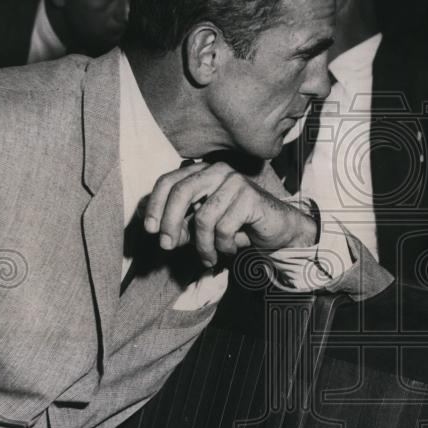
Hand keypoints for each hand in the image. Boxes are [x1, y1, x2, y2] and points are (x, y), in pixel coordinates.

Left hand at [142, 161, 316, 267]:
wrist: (276, 229)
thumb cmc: (237, 224)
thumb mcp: (202, 224)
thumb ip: (179, 221)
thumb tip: (150, 223)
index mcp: (203, 171)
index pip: (169, 181)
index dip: (156, 205)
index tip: (150, 229)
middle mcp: (218, 170)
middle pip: (181, 192)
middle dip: (170, 223)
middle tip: (167, 246)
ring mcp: (235, 182)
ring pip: (203, 217)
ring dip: (203, 245)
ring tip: (209, 257)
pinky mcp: (250, 197)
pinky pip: (224, 228)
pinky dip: (223, 246)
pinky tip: (230, 249)